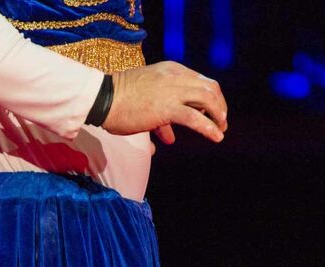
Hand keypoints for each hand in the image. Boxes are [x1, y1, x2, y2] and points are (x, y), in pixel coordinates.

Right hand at [103, 61, 227, 143]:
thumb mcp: (144, 96)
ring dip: (218, 115)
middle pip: (210, 88)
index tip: (210, 110)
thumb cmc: (117, 99)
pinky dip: (210, 128)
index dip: (210, 96)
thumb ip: (160, 114)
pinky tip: (216, 137)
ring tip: (220, 130)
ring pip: (208, 100)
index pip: (199, 80)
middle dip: (219, 105)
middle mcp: (176, 76)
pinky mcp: (168, 109)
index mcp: (171, 70)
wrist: (102, 99)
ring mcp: (173, 91)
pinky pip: (196, 118)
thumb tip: (167, 138)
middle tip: (221, 120)